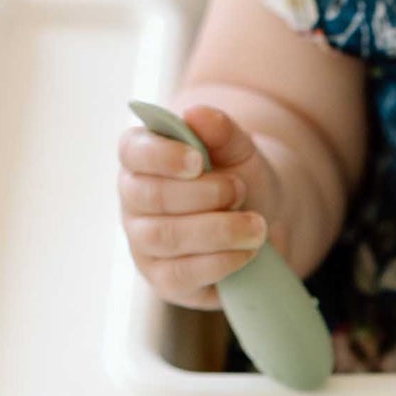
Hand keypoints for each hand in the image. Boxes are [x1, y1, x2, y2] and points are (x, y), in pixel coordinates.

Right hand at [118, 104, 284, 308]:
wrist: (261, 224)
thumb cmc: (239, 180)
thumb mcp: (239, 151)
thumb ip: (221, 131)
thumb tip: (196, 114)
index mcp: (141, 159)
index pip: (133, 152)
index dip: (162, 156)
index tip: (197, 161)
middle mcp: (134, 202)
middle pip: (150, 197)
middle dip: (201, 194)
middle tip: (240, 190)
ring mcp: (144, 244)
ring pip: (165, 237)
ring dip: (216, 231)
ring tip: (256, 225)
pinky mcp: (164, 280)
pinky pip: (181, 274)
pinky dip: (219, 261)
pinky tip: (247, 251)